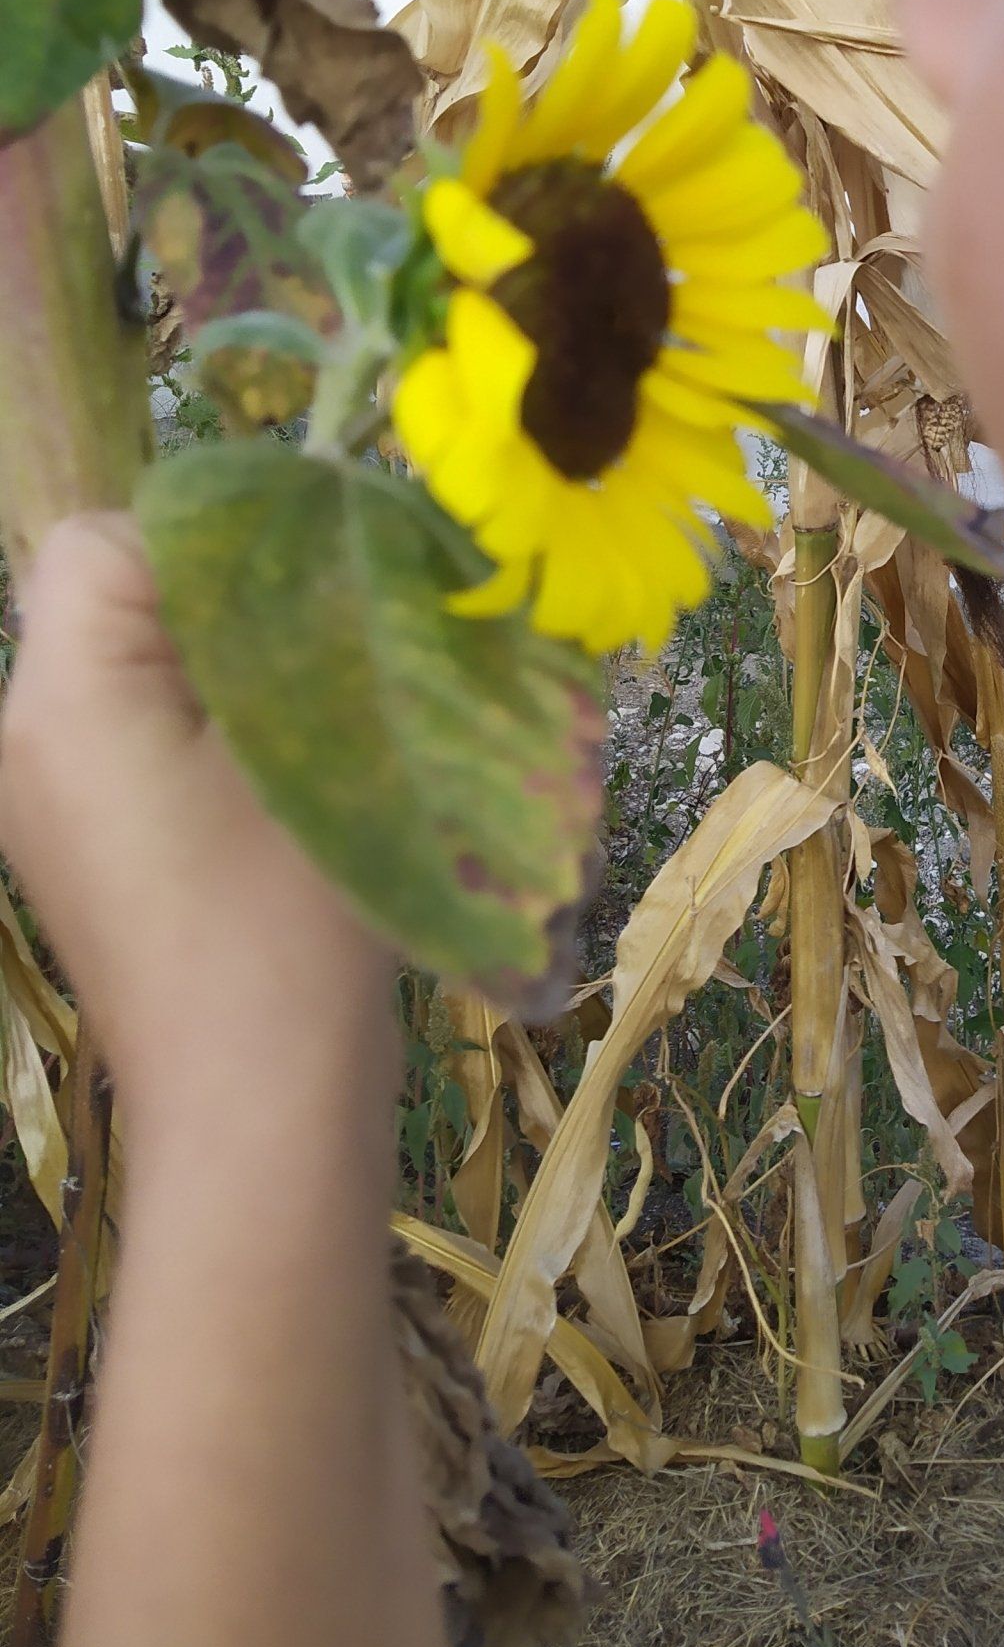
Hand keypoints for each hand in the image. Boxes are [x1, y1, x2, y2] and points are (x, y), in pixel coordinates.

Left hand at [0, 512, 391, 1129]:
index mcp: (60, 695)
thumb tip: (326, 538)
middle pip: (117, 597)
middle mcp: (23, 736)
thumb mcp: (314, 737)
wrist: (256, 1109)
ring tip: (318, 728)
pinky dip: (213, 736)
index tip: (308, 596)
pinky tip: (283, 792)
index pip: (103, 537)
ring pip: (139, 667)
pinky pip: (141, 736)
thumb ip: (304, 618)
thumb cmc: (287, 919)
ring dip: (232, 671)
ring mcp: (44, 799)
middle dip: (229, 604)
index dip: (212, 539)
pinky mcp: (83, 846)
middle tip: (330, 659)